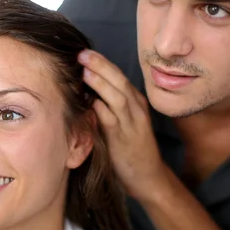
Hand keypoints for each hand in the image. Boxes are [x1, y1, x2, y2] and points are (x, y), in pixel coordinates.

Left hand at [78, 49, 166, 201]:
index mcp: (136, 102)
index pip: (119, 76)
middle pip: (119, 80)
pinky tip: (88, 100)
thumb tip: (84, 93)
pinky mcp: (124, 139)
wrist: (148, 177)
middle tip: (81, 53)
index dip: (102, 63)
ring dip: (100, 82)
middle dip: (100, 65)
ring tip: (84, 70)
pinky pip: (111, 119)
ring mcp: (131, 123)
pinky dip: (100, 108)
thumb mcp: (123, 123)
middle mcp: (136, 109)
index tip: (84, 52)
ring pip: (117, 96)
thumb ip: (108, 108)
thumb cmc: (131, 149)